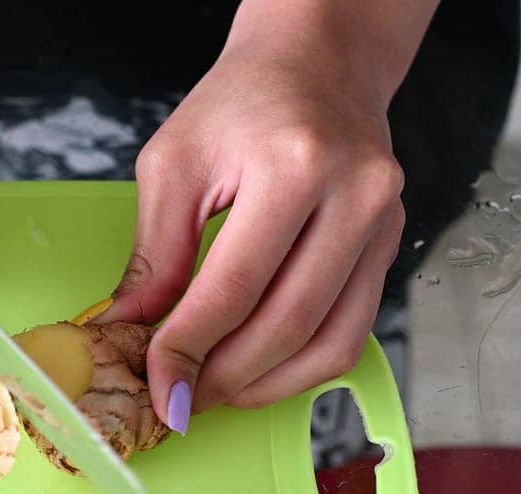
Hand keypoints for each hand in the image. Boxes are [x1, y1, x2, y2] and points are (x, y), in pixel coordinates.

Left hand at [96, 4, 431, 428]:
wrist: (314, 64)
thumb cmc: (239, 106)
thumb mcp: (172, 164)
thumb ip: (154, 254)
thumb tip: (130, 331)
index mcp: (295, 167)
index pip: (235, 288)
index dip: (189, 349)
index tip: (157, 388)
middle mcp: (354, 197)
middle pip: (287, 324)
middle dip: (224, 378)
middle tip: (178, 400)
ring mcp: (383, 225)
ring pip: (329, 342)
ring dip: (265, 385)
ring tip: (211, 393)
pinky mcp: (390, 247)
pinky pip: (351, 331)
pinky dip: (300, 367)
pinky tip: (255, 372)